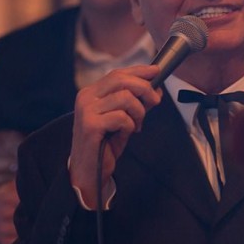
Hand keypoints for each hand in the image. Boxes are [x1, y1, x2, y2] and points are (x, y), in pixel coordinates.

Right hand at [69, 64, 161, 208]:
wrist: (88, 172)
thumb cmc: (104, 145)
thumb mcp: (122, 119)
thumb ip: (134, 103)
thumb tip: (154, 89)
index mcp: (91, 93)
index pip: (117, 74)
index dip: (139, 71)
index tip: (157, 72)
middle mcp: (86, 98)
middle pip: (121, 80)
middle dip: (145, 88)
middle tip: (156, 101)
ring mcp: (86, 111)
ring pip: (125, 98)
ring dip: (138, 112)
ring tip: (135, 126)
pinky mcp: (91, 125)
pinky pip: (122, 117)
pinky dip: (130, 126)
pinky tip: (124, 135)